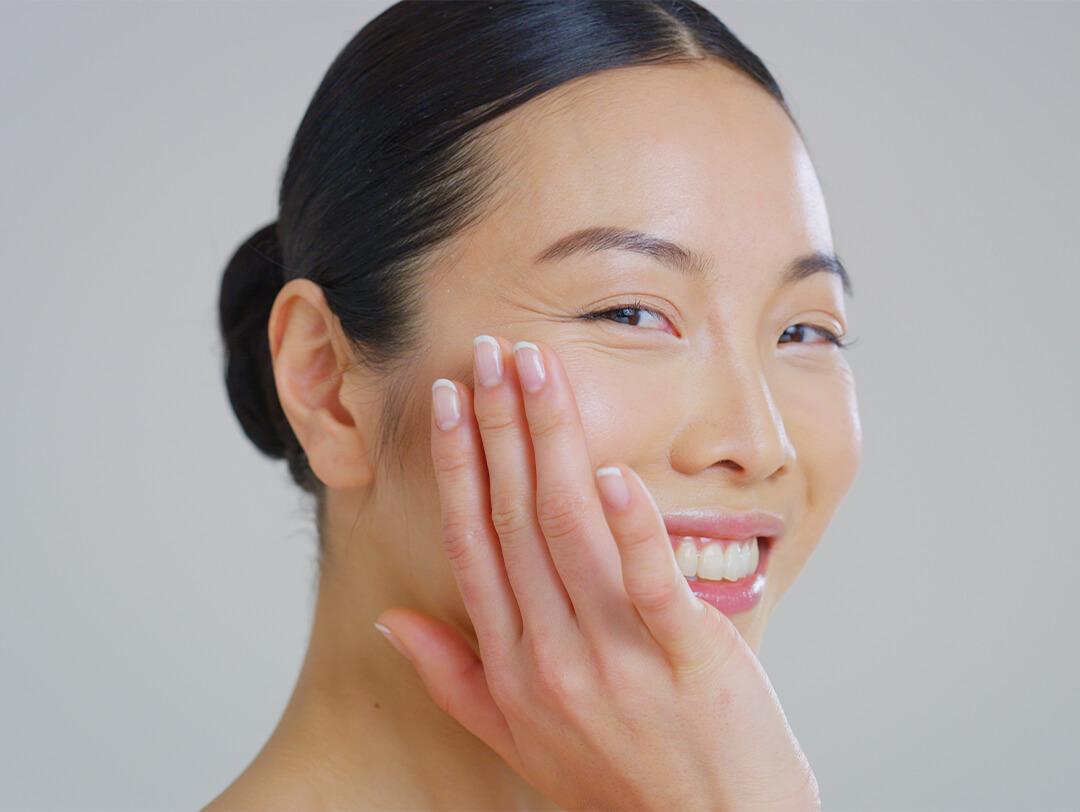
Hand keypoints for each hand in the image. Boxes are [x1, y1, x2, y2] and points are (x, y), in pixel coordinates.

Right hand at [374, 335, 820, 811]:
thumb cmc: (613, 786)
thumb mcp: (515, 740)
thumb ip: (453, 676)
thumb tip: (392, 619)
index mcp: (513, 662)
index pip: (473, 542)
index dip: (456, 466)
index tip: (445, 402)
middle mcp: (551, 653)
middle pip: (514, 517)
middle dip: (498, 427)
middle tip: (490, 353)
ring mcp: (616, 657)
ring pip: (569, 529)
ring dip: (551, 444)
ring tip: (536, 373)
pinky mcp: (687, 661)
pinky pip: (651, 584)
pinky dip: (631, 527)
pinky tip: (610, 471)